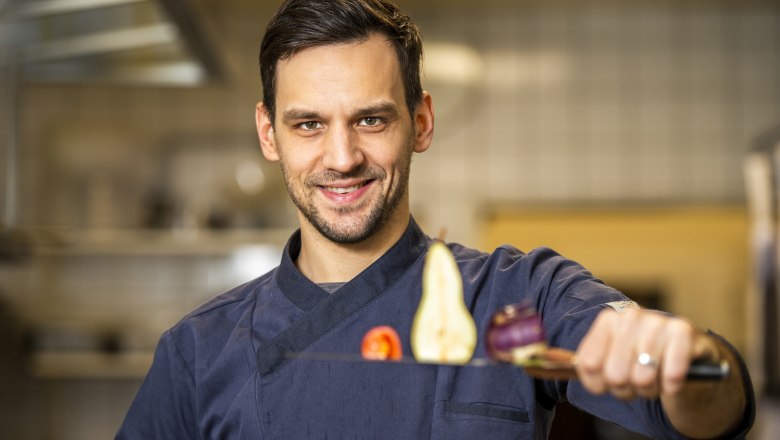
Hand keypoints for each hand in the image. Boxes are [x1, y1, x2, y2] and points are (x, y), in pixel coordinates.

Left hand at [575, 308, 719, 399]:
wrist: (692, 359)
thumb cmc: (645, 362)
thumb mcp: (613, 361)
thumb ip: (591, 368)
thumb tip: (566, 369)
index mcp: (608, 321)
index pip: (589, 364)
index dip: (599, 385)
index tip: (609, 383)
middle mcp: (631, 317)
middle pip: (614, 375)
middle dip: (628, 389)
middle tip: (639, 382)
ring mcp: (658, 322)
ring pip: (643, 378)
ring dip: (652, 389)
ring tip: (657, 378)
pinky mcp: (684, 332)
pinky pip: (671, 376)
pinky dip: (672, 386)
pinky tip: (674, 378)